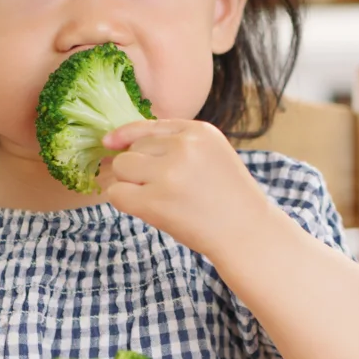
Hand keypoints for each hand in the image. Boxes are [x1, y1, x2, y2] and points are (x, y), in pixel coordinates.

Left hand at [102, 119, 269, 256]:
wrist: (248, 233)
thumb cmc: (227, 198)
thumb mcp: (211, 154)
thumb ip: (175, 144)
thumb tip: (118, 142)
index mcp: (199, 131)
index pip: (148, 125)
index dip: (126, 135)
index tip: (110, 142)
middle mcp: (183, 147)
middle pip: (132, 148)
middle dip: (136, 167)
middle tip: (159, 188)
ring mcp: (169, 174)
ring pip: (122, 167)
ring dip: (128, 183)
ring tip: (154, 197)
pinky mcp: (156, 202)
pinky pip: (117, 193)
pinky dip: (123, 200)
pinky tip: (143, 209)